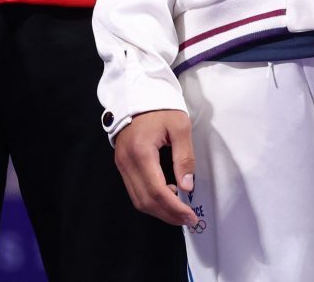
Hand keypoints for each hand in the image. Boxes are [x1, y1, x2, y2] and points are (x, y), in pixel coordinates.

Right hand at [113, 110, 201, 227]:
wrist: (137, 95)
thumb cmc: (160, 109)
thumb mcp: (180, 127)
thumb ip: (184, 157)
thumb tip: (187, 186)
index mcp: (141, 152)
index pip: (156, 191)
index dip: (174, 208)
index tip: (191, 216)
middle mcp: (126, 161)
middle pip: (145, 201)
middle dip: (168, 214)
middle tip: (188, 219)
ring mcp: (121, 164)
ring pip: (138, 199)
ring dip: (159, 210)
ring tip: (179, 210)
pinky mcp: (122, 165)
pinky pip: (135, 191)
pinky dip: (151, 200)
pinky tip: (167, 195)